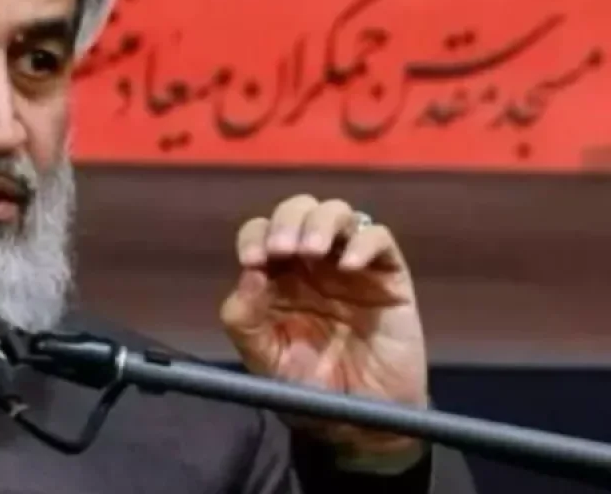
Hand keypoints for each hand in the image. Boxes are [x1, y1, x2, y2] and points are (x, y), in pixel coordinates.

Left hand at [220, 195, 427, 460]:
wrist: (359, 422)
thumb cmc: (308, 386)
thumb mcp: (263, 357)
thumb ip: (243, 319)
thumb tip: (248, 273)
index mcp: (277, 274)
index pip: (261, 231)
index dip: (255, 235)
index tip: (253, 260)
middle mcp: (312, 262)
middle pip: (299, 209)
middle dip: (287, 220)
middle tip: (283, 249)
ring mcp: (351, 266)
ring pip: (339, 214)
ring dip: (321, 222)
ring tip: (312, 251)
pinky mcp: (388, 278)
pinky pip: (380, 240)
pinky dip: (363, 242)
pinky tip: (348, 266)